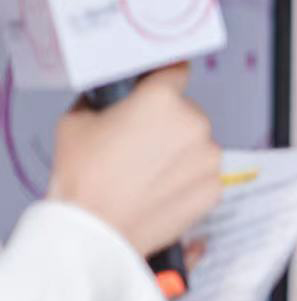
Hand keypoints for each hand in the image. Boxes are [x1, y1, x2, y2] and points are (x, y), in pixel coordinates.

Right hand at [47, 63, 222, 260]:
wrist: (93, 229)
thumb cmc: (82, 178)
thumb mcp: (77, 121)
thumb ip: (104, 100)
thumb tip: (115, 95)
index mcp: (161, 100)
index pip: (175, 71)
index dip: (165, 79)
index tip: (162, 83)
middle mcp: (193, 123)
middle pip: (186, 112)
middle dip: (167, 124)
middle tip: (138, 146)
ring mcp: (208, 157)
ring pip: (197, 144)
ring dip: (179, 153)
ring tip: (146, 173)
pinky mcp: (215, 187)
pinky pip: (203, 174)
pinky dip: (187, 180)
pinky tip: (159, 190)